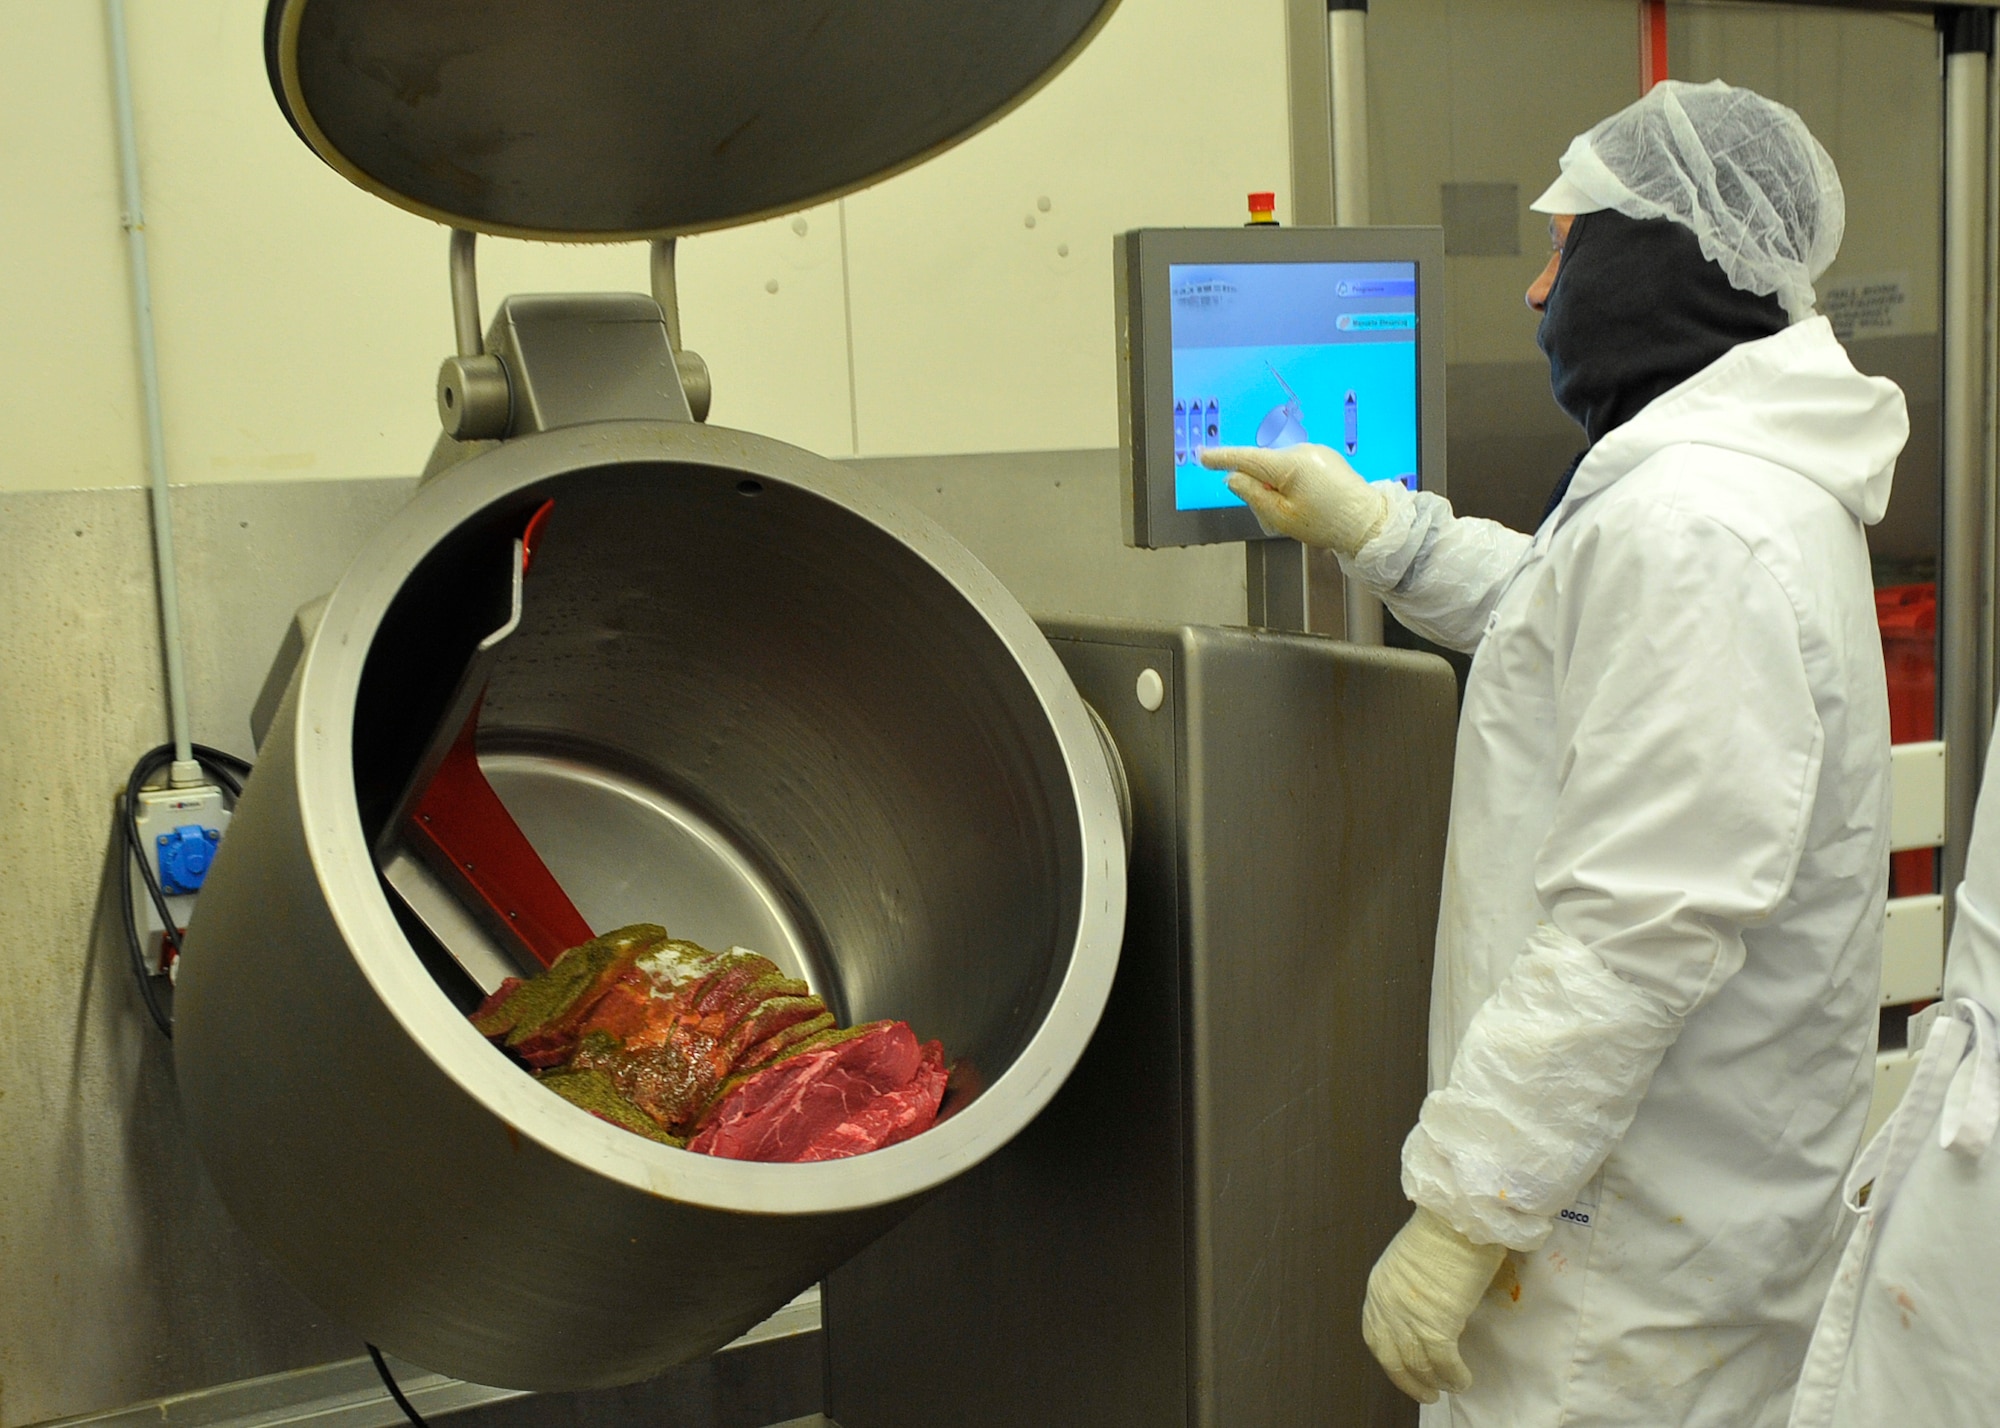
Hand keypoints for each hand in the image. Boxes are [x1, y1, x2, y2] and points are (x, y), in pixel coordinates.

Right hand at [1199, 444, 1389, 555]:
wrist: (1368, 522)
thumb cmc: (1326, 523)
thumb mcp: (1281, 517)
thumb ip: (1253, 494)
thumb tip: (1234, 478)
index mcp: (1289, 464)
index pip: (1246, 458)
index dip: (1222, 458)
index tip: (1202, 456)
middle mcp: (1302, 451)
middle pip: (1263, 465)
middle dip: (1260, 486)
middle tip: (1273, 515)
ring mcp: (1315, 452)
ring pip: (1280, 468)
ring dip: (1277, 486)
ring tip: (1298, 512)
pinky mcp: (1325, 458)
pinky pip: (1296, 468)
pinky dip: (1291, 483)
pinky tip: (1307, 503)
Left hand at [1362, 1205, 1508, 1403]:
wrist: (1457, 1219)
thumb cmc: (1442, 1231)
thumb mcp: (1410, 1263)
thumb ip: (1410, 1290)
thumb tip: (1426, 1312)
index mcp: (1378, 1288)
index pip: (1375, 1335)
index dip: (1390, 1359)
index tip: (1404, 1371)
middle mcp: (1386, 1306)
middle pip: (1392, 1357)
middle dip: (1409, 1380)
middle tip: (1426, 1394)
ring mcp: (1408, 1318)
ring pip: (1419, 1364)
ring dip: (1435, 1382)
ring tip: (1451, 1387)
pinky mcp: (1436, 1326)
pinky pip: (1444, 1363)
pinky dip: (1454, 1376)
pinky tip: (1464, 1379)